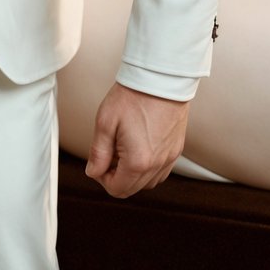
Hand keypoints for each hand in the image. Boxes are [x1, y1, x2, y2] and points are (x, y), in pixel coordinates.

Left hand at [85, 83, 189, 197]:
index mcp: (138, 162)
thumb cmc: (132, 96)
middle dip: (116, 176)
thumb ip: (98, 152)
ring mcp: (169, 158)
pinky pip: (160, 171)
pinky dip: (147, 167)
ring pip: (147, 183)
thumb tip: (93, 171)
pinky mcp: (176, 150)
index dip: (102, 178)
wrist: (160, 79)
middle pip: (132, 189)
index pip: (116, 189)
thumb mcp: (105, 122)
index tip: (99, 160)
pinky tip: (139, 146)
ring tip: (124, 147)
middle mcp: (157, 165)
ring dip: (132, 173)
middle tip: (110, 151)